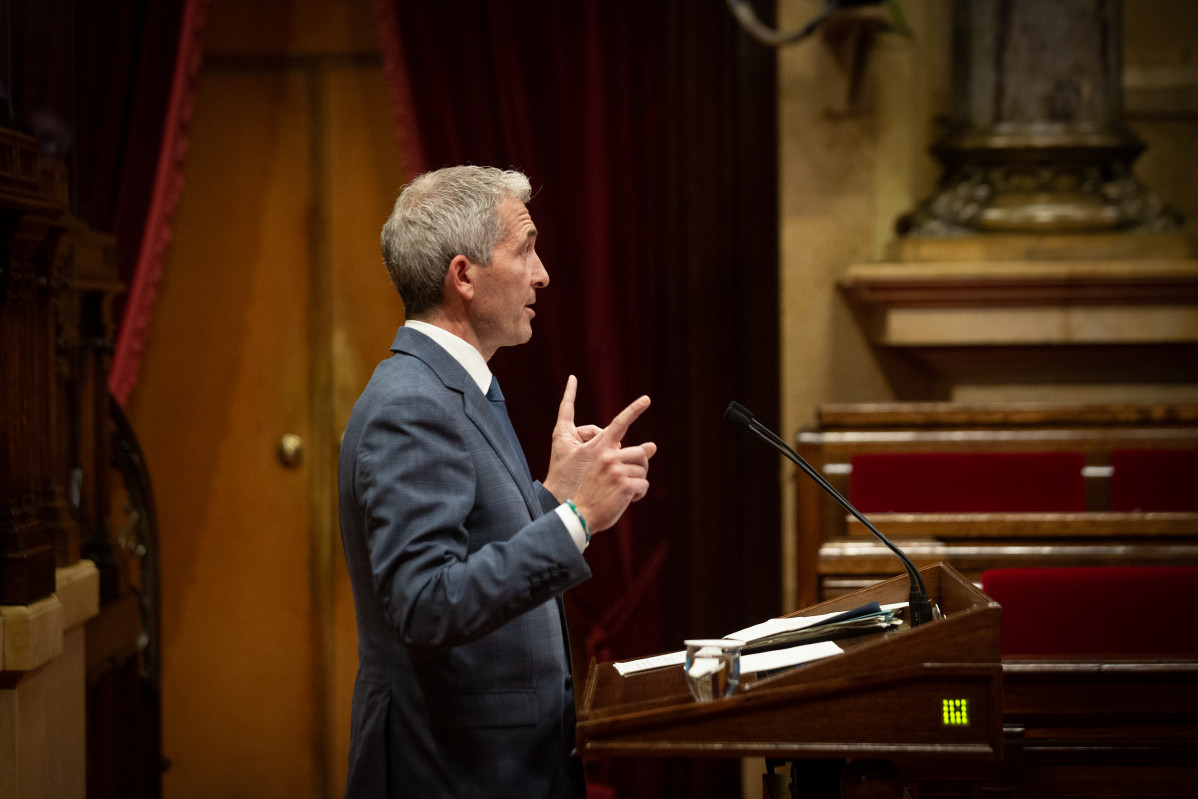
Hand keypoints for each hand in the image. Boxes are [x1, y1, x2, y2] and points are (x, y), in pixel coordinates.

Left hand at [542, 375, 602, 500]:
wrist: (560, 499)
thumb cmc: (568, 476)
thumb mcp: (589, 454)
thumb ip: (609, 443)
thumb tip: (628, 441)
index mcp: (563, 432)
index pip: (567, 406)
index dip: (570, 391)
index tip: (573, 377)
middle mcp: (569, 438)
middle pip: (594, 429)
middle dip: (603, 439)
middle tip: (602, 452)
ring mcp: (575, 449)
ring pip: (600, 441)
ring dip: (606, 450)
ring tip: (604, 462)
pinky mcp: (583, 461)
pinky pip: (599, 452)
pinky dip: (605, 457)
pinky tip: (611, 467)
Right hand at [565, 388, 656, 533]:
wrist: (582, 514)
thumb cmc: (594, 492)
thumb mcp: (606, 470)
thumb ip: (627, 457)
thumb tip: (653, 446)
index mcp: (602, 449)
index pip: (619, 425)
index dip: (633, 410)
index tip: (646, 399)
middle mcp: (608, 456)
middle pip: (641, 453)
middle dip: (640, 468)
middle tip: (629, 480)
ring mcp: (616, 470)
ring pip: (643, 471)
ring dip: (638, 483)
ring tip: (623, 492)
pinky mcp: (624, 485)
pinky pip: (644, 485)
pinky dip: (638, 494)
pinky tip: (626, 500)